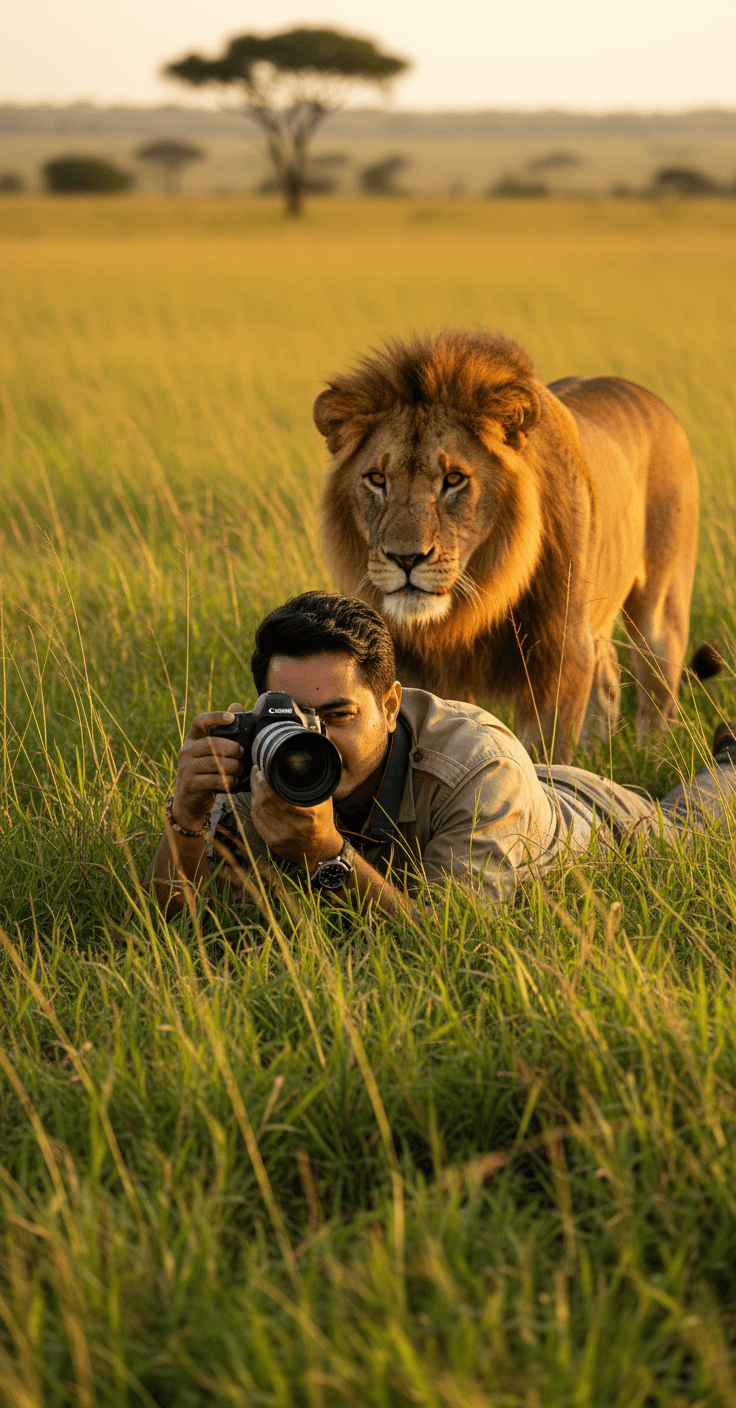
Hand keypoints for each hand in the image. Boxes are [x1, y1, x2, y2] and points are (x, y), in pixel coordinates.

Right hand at [171, 702, 243, 831]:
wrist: (189, 801)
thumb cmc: (206, 771)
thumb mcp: (211, 751)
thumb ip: (224, 730)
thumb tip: (236, 705)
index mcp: (192, 739)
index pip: (199, 721)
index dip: (215, 717)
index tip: (231, 718)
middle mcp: (186, 751)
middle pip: (211, 743)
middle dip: (232, 748)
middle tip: (242, 753)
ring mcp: (186, 768)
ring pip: (215, 762)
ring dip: (233, 767)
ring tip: (240, 770)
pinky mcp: (191, 784)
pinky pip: (215, 780)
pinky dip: (229, 781)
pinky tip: (234, 782)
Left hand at [250, 767, 342, 870]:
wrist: (321, 850)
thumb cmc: (322, 821)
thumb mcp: (323, 801)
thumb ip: (313, 784)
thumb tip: (302, 763)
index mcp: (307, 816)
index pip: (278, 798)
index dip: (265, 784)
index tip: (261, 771)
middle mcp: (293, 828)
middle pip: (265, 803)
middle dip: (257, 785)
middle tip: (256, 773)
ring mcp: (281, 837)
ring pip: (259, 811)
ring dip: (254, 795)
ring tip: (255, 783)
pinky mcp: (273, 843)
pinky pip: (257, 821)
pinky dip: (254, 808)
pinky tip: (255, 799)